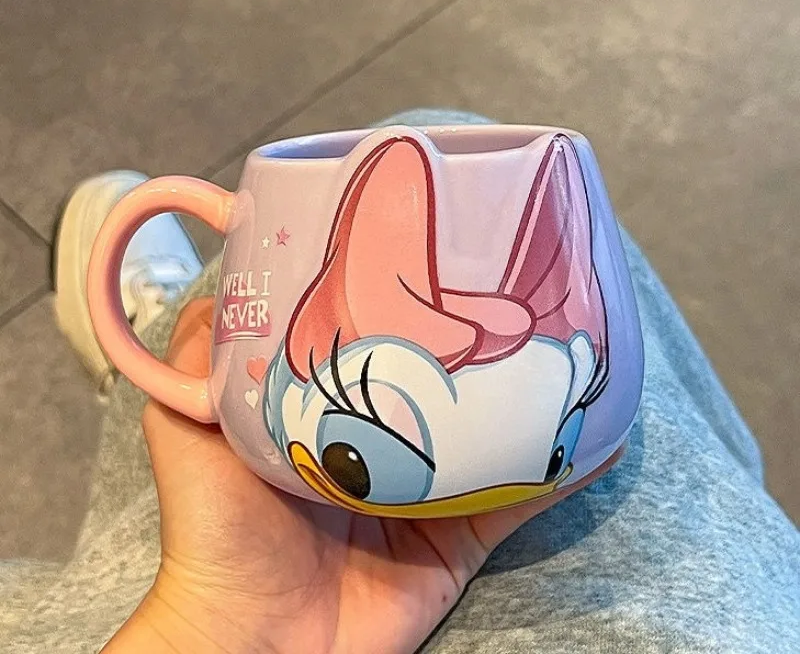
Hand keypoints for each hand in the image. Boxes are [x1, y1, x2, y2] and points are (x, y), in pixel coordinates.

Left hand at [106, 298, 621, 653]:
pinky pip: (516, 502)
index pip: (379, 349)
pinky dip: (557, 473)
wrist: (254, 639)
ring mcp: (426, 495)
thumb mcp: (192, 426)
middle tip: (523, 294)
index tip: (441, 259)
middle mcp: (384, 447)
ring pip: (490, 438)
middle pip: (444, 390)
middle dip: (482, 349)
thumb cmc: (218, 528)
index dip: (410, 309)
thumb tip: (221, 280)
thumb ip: (201, 360)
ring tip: (574, 350)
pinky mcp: (456, 541)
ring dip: (531, 402)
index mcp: (331, 413)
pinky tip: (598, 436)